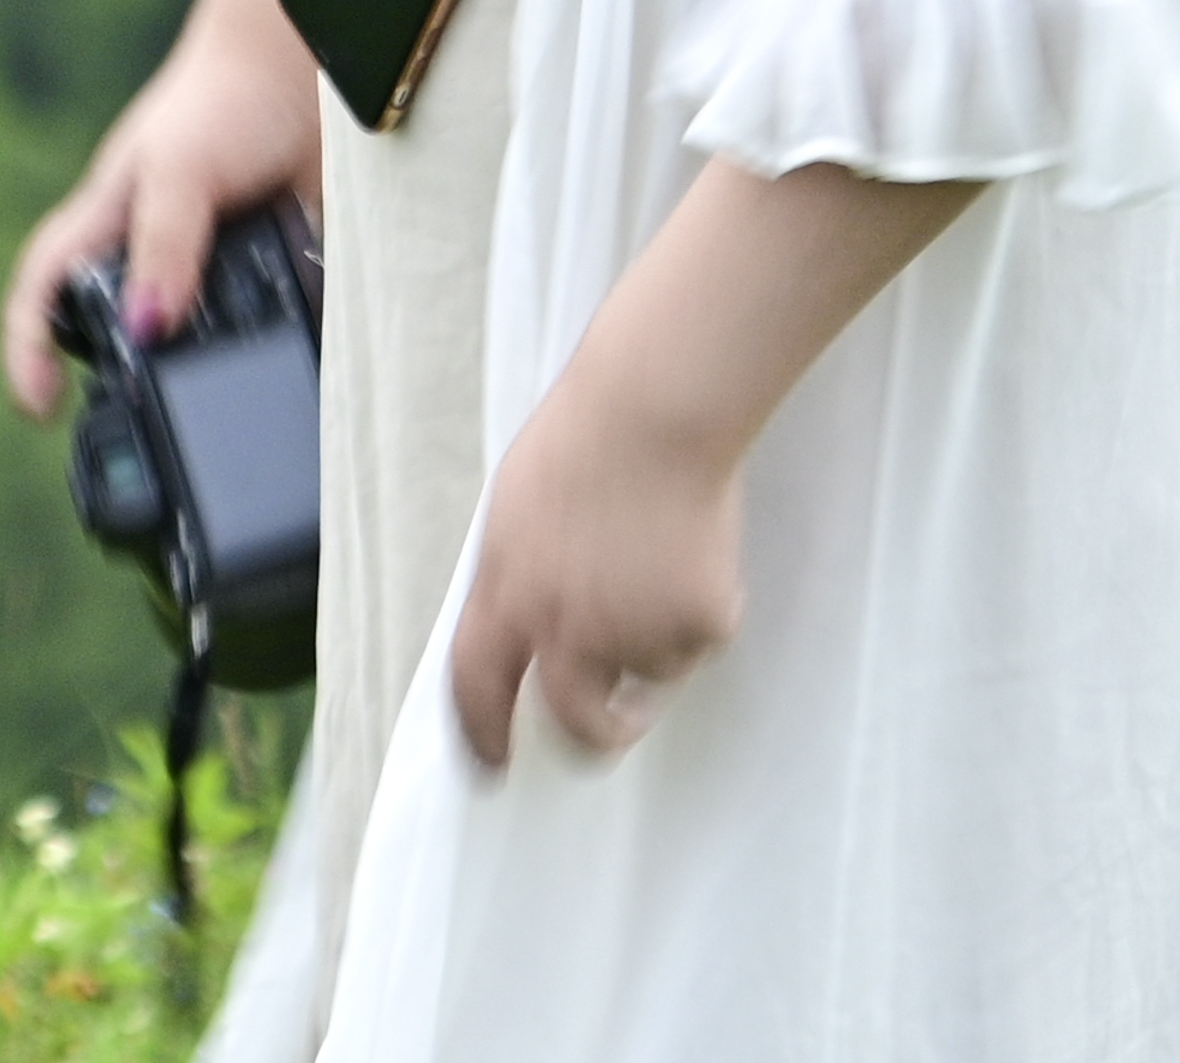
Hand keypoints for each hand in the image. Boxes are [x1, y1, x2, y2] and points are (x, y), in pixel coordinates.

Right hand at [0, 30, 321, 417]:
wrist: (303, 68)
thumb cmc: (222, 101)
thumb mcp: (181, 172)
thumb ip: (164, 247)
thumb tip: (148, 329)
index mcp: (107, 222)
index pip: (43, 291)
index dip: (26, 348)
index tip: (39, 405)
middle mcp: (149, 250)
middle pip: (108, 328)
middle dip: (110, 382)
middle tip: (133, 433)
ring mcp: (204, 262)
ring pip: (184, 339)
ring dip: (193, 379)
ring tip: (213, 421)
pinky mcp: (262, 266)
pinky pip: (256, 325)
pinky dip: (264, 352)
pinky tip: (286, 377)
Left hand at [446, 368, 747, 771]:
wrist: (653, 411)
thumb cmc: (581, 438)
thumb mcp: (514, 511)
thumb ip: (515, 580)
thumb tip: (528, 630)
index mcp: (506, 595)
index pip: (476, 688)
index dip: (481, 735)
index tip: (493, 768)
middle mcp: (564, 629)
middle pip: (575, 722)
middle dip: (598, 735)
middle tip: (618, 724)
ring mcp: (632, 632)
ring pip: (650, 673)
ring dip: (658, 638)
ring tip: (663, 561)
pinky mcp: (696, 625)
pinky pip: (701, 641)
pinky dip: (703, 609)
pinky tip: (695, 550)